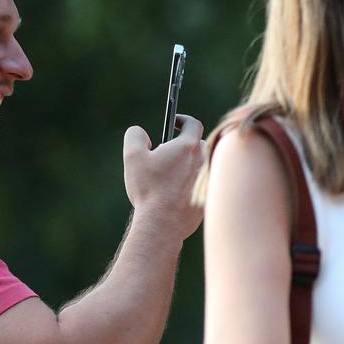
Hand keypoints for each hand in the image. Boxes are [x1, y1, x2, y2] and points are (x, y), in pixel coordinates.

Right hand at [123, 114, 204, 239]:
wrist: (162, 223)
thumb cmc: (148, 189)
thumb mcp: (132, 157)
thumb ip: (135, 136)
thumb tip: (141, 133)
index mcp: (189, 147)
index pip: (193, 124)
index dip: (182, 119)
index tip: (174, 122)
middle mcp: (205, 161)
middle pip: (200, 145)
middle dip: (186, 144)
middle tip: (169, 152)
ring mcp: (210, 179)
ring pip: (202, 165)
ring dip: (191, 164)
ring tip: (173, 172)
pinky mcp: (210, 196)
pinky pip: (203, 184)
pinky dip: (193, 183)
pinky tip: (178, 191)